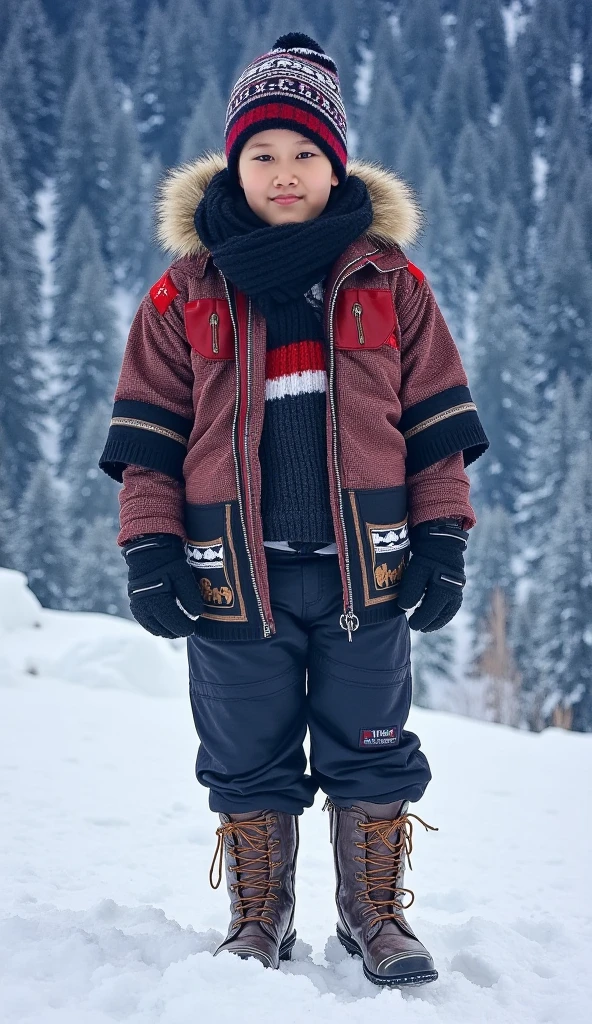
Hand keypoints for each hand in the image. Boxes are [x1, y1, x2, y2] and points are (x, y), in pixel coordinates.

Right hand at [122, 533, 202, 637]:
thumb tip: (196, 614)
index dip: (183, 627)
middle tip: (188, 630)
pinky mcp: (135, 602)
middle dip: (176, 631)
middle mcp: (144, 604)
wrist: (148, 549)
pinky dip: (155, 626)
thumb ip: (190, 595)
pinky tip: (164, 626)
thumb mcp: (182, 574)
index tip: (194, 629)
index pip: (171, 620)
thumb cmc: (168, 561)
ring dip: (165, 631)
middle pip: (161, 627)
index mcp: (157, 596)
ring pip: (152, 626)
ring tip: (177, 630)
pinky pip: (145, 621)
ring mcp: (137, 604)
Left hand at [396, 517, 467, 631]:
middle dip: (430, 622)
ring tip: (426, 625)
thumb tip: (405, 608)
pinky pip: (452, 604)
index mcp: (443, 589)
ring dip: (438, 619)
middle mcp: (453, 591)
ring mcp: (456, 588)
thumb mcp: (416, 571)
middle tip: (418, 627)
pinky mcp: (456, 584)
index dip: (421, 620)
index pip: (431, 611)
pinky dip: (443, 612)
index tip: (411, 624)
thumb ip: (411, 591)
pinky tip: (435, 614)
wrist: (440, 540)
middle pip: (442, 613)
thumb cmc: (426, 556)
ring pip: (449, 610)